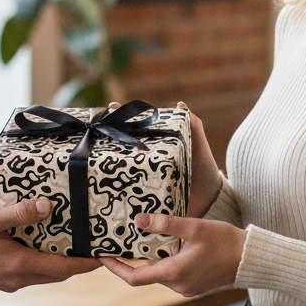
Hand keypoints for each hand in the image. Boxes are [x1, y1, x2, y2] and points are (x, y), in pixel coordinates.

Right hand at [0, 198, 99, 291]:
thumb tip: (49, 206)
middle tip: (93, 246)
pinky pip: (32, 272)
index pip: (64, 268)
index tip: (104, 256)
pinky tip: (43, 244)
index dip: (87, 263)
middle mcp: (19, 278)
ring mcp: (11, 282)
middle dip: (77, 263)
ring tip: (73, 242)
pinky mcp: (4, 279)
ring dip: (60, 262)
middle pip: (58, 273)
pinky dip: (44, 261)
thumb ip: (21, 213)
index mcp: (20, 265)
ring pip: (46, 274)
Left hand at [100, 212, 245, 296]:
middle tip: (120, 241)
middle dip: (132, 260)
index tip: (103, 256)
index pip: (134, 277)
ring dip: (150, 260)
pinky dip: (164, 263)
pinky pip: (172, 276)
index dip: (116, 267)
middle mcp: (177, 286)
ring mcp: (186, 289)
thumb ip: (165, 223)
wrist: (250, 259)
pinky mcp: (194, 286)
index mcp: (174, 273)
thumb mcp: (193, 227)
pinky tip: (166, 247)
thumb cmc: (224, 242)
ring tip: (141, 240)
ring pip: (159, 274)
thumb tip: (139, 219)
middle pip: (145, 275)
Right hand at [106, 100, 222, 217]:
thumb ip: (193, 126)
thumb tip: (180, 104)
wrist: (211, 200)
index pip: (137, 129)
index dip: (123, 118)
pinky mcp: (145, 198)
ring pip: (121, 169)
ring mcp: (144, 179)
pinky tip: (103, 185)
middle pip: (124, 147)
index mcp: (157, 147)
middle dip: (108, 138)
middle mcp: (147, 161)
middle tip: (96, 129)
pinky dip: (117, 190)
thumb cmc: (204, 170)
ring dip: (107, 163)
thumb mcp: (199, 146)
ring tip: (94, 153)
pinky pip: (129, 193)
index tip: (111, 107)